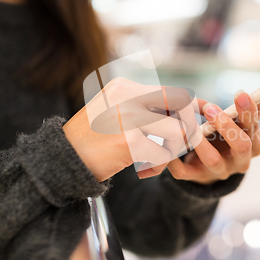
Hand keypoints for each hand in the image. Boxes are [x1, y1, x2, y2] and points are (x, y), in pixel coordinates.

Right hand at [64, 78, 200, 181]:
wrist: (62, 160)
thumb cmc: (91, 140)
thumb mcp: (114, 111)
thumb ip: (143, 108)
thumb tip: (185, 107)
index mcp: (125, 87)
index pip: (171, 92)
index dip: (190, 108)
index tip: (197, 121)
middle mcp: (128, 96)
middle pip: (182, 105)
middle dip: (188, 127)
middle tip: (180, 145)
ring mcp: (128, 117)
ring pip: (177, 132)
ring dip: (172, 151)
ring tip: (155, 162)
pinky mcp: (129, 141)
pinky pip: (163, 154)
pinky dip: (158, 166)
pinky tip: (142, 172)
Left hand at [138, 70, 259, 183]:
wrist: (209, 167)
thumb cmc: (230, 136)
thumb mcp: (245, 119)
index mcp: (253, 144)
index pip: (256, 129)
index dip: (249, 112)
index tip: (240, 93)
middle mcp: (240, 160)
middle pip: (242, 147)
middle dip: (227, 127)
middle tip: (211, 108)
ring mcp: (219, 171)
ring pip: (214, 161)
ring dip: (202, 143)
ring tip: (189, 125)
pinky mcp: (196, 178)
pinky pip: (184, 173)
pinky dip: (175, 160)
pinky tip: (168, 143)